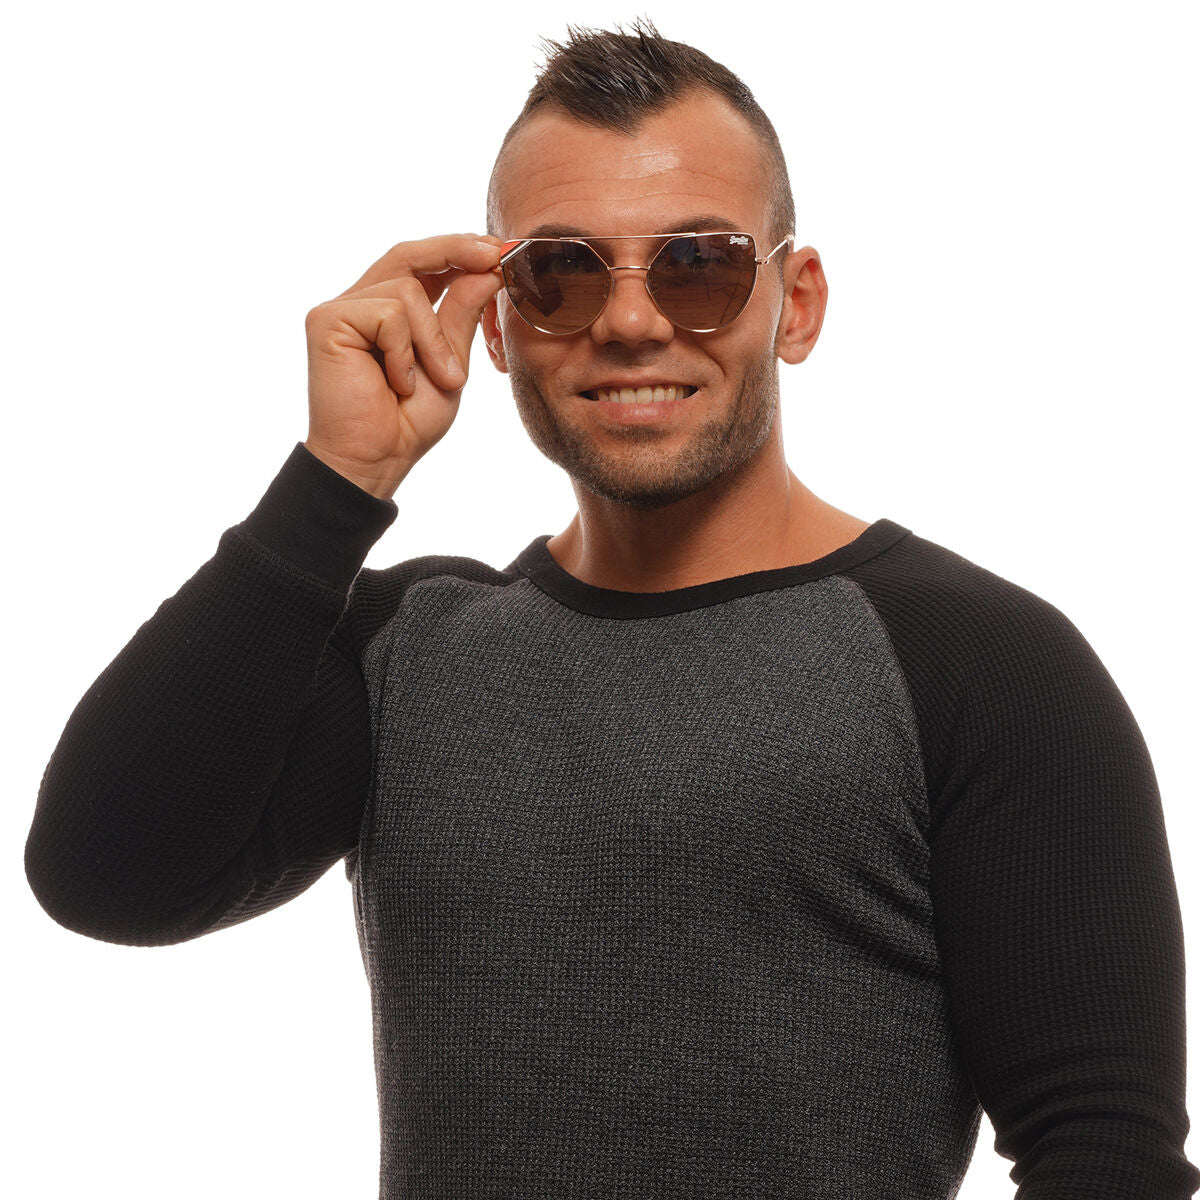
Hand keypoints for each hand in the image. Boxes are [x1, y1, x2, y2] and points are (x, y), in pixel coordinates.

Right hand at [304, 234, 503, 498]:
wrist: (377, 459)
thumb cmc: (409, 421)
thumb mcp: (450, 361)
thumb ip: (462, 314)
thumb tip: (487, 269)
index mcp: (388, 310)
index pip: (421, 263)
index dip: (458, 250)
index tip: (499, 249)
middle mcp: (360, 302)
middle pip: (408, 254)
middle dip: (455, 251)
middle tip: (495, 257)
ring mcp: (341, 310)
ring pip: (407, 290)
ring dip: (433, 340)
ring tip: (436, 380)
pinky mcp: (326, 321)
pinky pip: (388, 313)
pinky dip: (404, 351)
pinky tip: (396, 383)